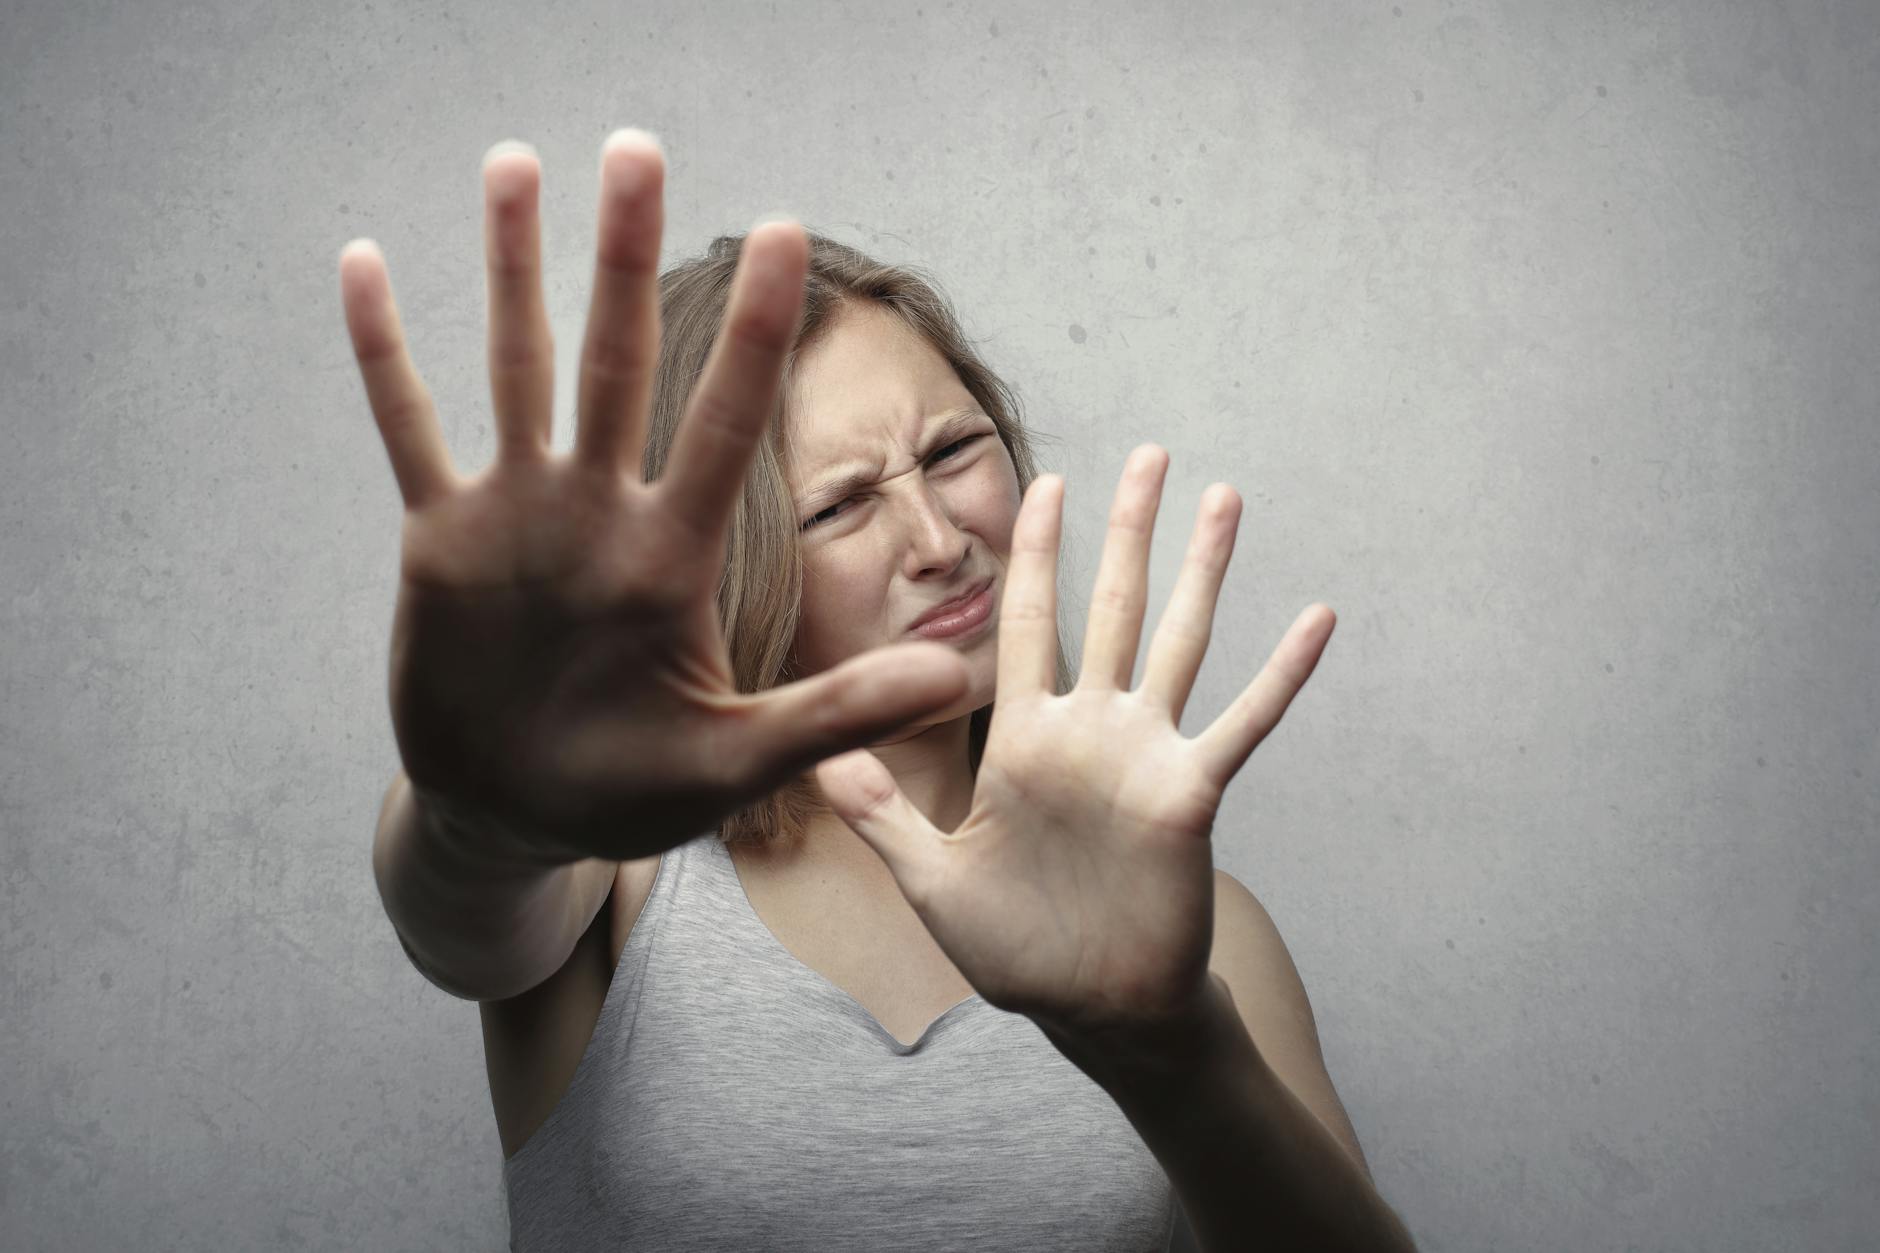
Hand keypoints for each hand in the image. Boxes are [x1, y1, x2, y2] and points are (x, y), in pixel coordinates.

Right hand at [338, 133, 971, 861]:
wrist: (518, 815)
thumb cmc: (631, 793)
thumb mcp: (735, 760)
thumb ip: (835, 714)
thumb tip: (954, 680)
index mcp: (671, 556)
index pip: (726, 422)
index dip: (755, 334)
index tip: (786, 234)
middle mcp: (599, 513)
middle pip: (619, 362)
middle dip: (627, 258)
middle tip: (639, 150)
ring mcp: (518, 516)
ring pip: (518, 367)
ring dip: (514, 270)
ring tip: (516, 163)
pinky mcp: (441, 539)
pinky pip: (410, 429)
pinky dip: (385, 354)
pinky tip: (368, 266)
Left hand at [813, 445, 1334, 1046]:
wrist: (1091, 1010)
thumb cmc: (1016, 950)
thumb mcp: (932, 882)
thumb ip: (883, 817)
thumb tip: (817, 763)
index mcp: (1026, 738)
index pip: (1029, 623)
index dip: (1038, 554)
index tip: (1046, 482)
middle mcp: (1089, 730)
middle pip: (1111, 606)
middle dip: (1128, 530)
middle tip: (1150, 454)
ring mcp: (1145, 755)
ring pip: (1178, 641)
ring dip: (1204, 570)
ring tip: (1226, 497)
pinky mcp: (1190, 794)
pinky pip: (1243, 723)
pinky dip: (1281, 674)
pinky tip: (1316, 618)